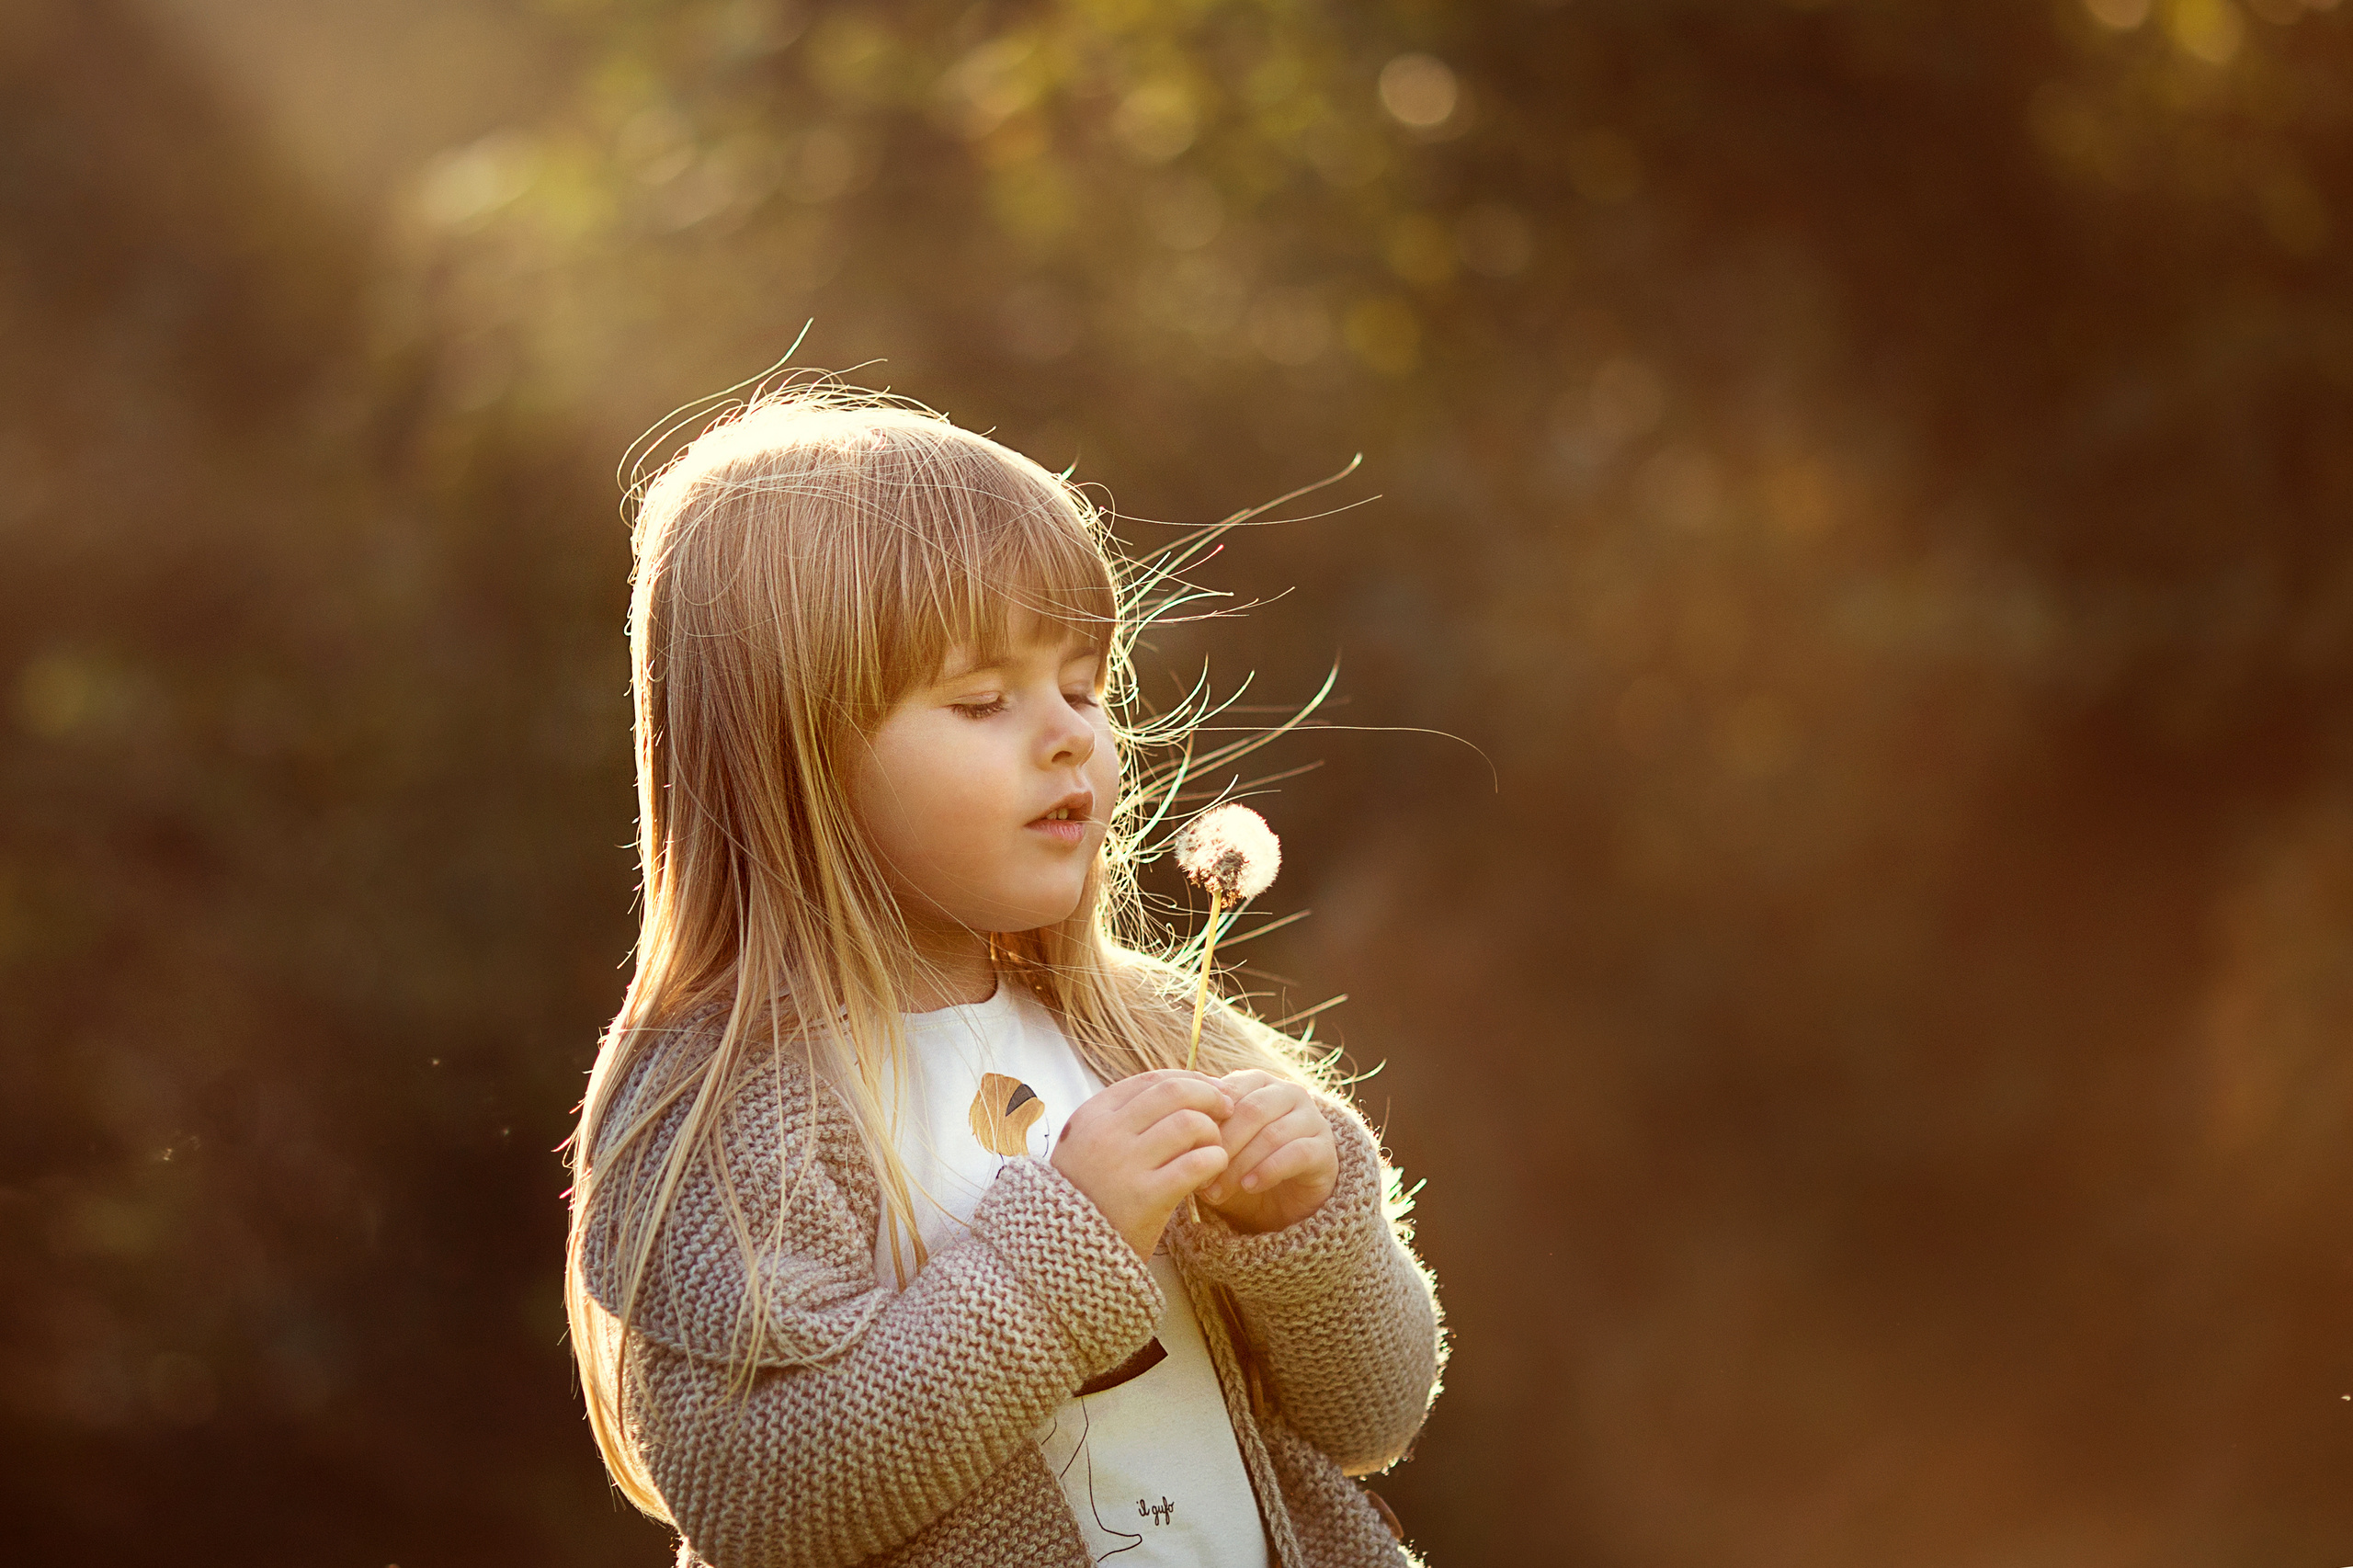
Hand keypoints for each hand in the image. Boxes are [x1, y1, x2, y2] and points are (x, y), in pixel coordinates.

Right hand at [1050, 1070, 1233, 1260]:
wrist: (1065, 1253)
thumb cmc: (1087, 1196)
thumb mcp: (1088, 1146)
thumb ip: (1124, 1120)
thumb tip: (1182, 1090)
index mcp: (1092, 1115)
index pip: (1152, 1079)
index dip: (1190, 1079)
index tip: (1212, 1090)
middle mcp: (1106, 1133)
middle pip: (1174, 1093)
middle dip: (1209, 1096)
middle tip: (1227, 1111)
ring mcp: (1124, 1164)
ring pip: (1189, 1123)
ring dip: (1212, 1133)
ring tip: (1214, 1150)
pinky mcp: (1145, 1198)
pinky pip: (1196, 1163)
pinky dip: (1214, 1161)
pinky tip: (1213, 1170)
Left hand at [1194, 1071, 1337, 1234]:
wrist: (1284, 1200)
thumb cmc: (1243, 1165)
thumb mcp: (1219, 1147)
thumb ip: (1202, 1131)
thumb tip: (1174, 1130)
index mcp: (1257, 1082)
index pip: (1229, 1091)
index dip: (1206, 1120)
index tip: (1185, 1149)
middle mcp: (1287, 1093)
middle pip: (1252, 1111)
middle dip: (1222, 1146)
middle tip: (1200, 1178)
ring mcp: (1311, 1118)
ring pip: (1272, 1133)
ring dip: (1241, 1164)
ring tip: (1218, 1191)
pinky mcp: (1325, 1148)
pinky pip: (1297, 1153)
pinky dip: (1269, 1170)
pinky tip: (1250, 1186)